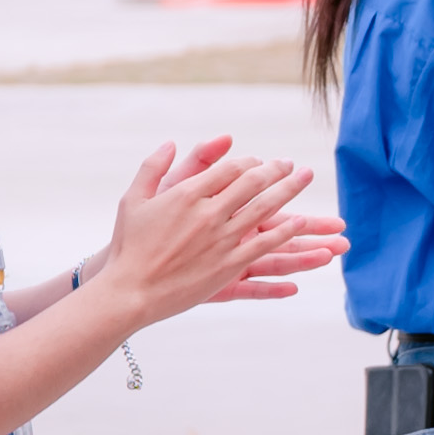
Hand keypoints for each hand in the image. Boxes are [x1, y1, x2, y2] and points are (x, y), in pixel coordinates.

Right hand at [82, 135, 336, 327]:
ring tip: (305, 178)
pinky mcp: (228, 266)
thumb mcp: (133, 199)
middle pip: (252, 184)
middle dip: (275, 170)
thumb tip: (170, 144)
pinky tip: (299, 222)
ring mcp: (221, 240)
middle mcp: (209, 214)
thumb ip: (153, 167)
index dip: (248, 162)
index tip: (259, 161)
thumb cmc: (128, 245)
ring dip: (288, 191)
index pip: (229, 169)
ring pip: (265, 210)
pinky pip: (263, 245)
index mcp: (187, 194)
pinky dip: (283, 232)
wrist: (130, 290)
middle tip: (291, 164)